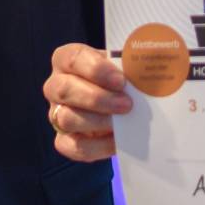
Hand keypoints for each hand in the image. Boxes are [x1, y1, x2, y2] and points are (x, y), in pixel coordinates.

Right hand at [43, 43, 131, 161]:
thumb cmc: (119, 77)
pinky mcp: (63, 139)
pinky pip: (73, 146)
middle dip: (97, 98)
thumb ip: (131, 64)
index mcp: (67, 60)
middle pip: (63, 89)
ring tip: (122, 121)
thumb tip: (148, 64)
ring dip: (97, 121)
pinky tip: (116, 141)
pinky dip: (96, 146)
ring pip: (65, 118)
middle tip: (126, 104)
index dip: (96, 69)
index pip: (72, 58)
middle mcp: (56, 85)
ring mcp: (56, 113)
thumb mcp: (123, 65)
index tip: (121, 80)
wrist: (119, 102)